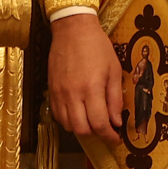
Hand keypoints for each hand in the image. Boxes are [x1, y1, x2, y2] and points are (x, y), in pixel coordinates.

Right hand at [48, 12, 125, 137]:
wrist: (72, 30)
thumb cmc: (97, 47)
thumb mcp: (113, 69)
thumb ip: (115, 98)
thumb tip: (116, 121)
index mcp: (92, 88)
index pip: (100, 123)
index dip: (110, 136)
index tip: (116, 138)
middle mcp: (73, 94)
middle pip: (82, 129)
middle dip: (96, 134)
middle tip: (105, 130)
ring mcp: (59, 94)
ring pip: (68, 125)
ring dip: (82, 128)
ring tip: (92, 121)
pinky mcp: (51, 90)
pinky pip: (58, 115)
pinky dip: (69, 121)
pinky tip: (78, 113)